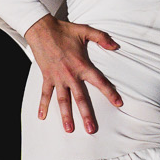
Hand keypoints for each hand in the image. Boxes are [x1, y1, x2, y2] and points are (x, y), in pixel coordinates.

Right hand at [24, 14, 122, 133]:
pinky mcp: (47, 77)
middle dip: (86, 114)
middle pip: (80, 98)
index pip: (99, 82)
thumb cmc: (64, 30)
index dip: (110, 93)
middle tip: (91, 129)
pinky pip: (45, 93)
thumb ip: (102, 38)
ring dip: (66, 115)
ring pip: (63, 100)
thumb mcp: (86, 30)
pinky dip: (42, 105)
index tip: (118, 103)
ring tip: (69, 130)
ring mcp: (58, 78)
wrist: (41, 29)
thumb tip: (116, 46)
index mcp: (82, 65)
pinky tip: (42, 117)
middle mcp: (70, 75)